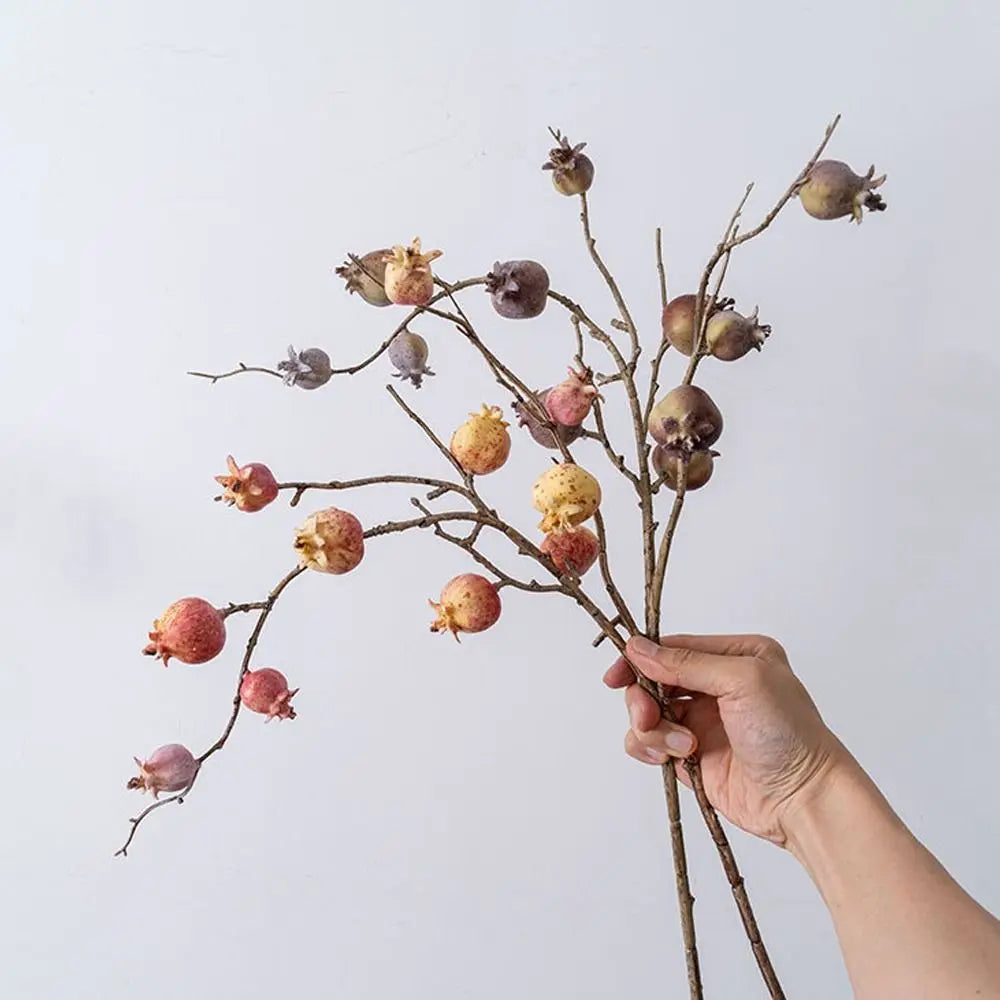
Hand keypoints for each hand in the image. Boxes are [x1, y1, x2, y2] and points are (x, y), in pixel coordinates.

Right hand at [604, 634, 851, 844]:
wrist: (802, 798)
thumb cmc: (789, 733)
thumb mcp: (743, 680)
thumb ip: (687, 663)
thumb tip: (638, 648)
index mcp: (734, 656)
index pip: (673, 647)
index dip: (641, 659)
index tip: (617, 675)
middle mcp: (715, 685)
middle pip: (652, 679)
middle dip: (643, 698)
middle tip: (648, 717)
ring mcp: (701, 720)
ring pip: (647, 712)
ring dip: (652, 729)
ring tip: (680, 746)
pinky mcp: (689, 754)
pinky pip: (649, 743)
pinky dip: (650, 749)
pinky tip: (671, 758)